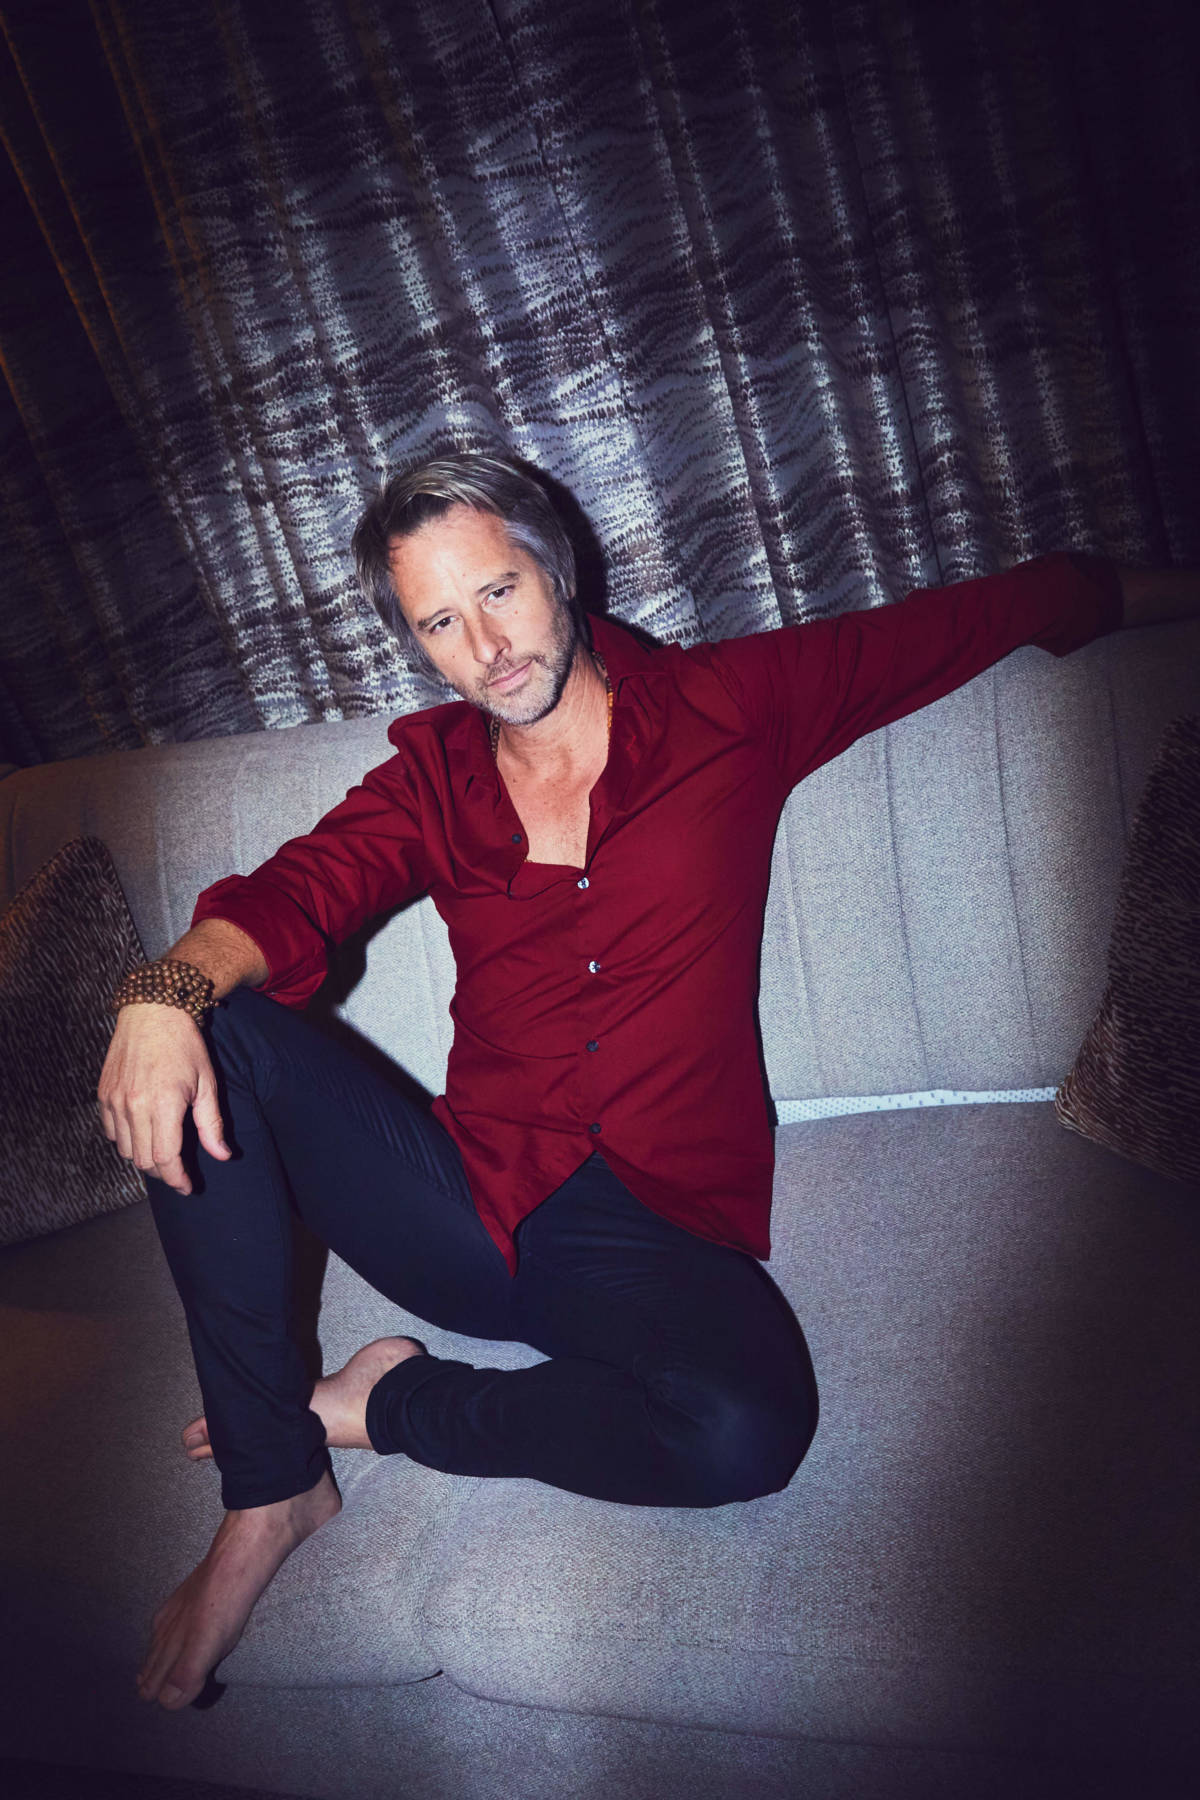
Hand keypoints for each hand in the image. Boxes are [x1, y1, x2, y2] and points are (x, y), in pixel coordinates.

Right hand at [98, 1004, 230, 1194]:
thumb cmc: (185, 1045)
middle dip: (163, 1172)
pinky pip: (111, 1133)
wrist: (152, 1011)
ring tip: (162, 1151)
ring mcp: (114, 1100)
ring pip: (125, 1150)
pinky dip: (125, 1140)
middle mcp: (133, 1106)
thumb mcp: (207, 1083)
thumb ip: (213, 1124)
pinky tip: (142, 1132)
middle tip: (178, 1170)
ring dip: (143, 1157)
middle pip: (144, 1160)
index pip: (166, 1158)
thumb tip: (223, 1156)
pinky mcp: (103, 1094)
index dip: (177, 1179)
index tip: (187, 1187)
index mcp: (163, 1104)